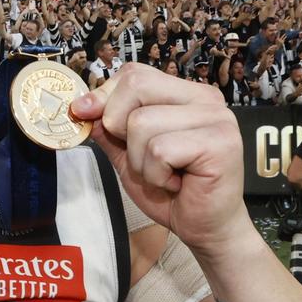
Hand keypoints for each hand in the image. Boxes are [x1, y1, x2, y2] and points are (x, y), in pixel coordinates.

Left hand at [71, 63, 249, 255]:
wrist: (203, 227)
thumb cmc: (170, 189)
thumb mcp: (127, 153)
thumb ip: (108, 127)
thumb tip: (81, 106)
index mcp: (184, 93)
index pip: (134, 73)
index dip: (104, 95)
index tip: (88, 116)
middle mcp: (205, 98)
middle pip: (136, 86)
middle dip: (119, 126)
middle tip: (142, 157)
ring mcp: (216, 118)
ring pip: (142, 122)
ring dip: (140, 160)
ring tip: (163, 174)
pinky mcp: (220, 143)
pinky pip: (159, 149)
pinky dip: (156, 174)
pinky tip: (176, 183)